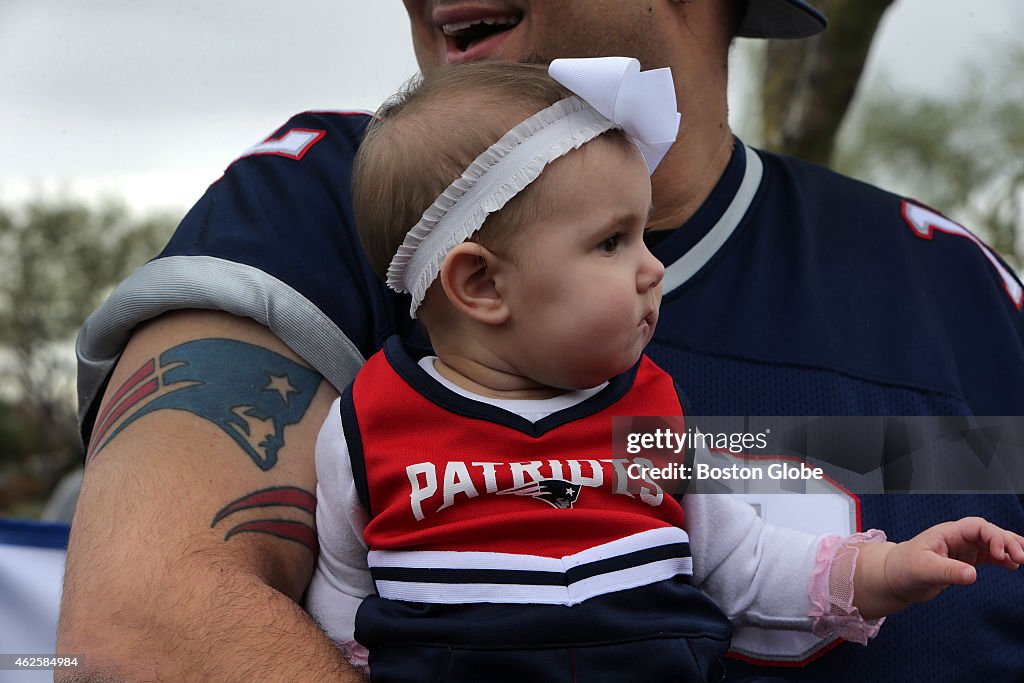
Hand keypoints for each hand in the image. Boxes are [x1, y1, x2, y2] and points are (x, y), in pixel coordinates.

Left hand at [883, 516, 1023, 603]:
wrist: (893, 578)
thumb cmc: (902, 568)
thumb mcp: (924, 570)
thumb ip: (948, 572)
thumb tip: (972, 575)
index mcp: (947, 533)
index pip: (977, 527)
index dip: (994, 537)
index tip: (1002, 554)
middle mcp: (956, 538)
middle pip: (989, 533)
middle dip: (1007, 542)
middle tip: (1022, 557)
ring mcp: (961, 549)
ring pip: (991, 544)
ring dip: (1008, 549)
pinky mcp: (963, 562)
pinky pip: (987, 557)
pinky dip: (1001, 559)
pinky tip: (1013, 565)